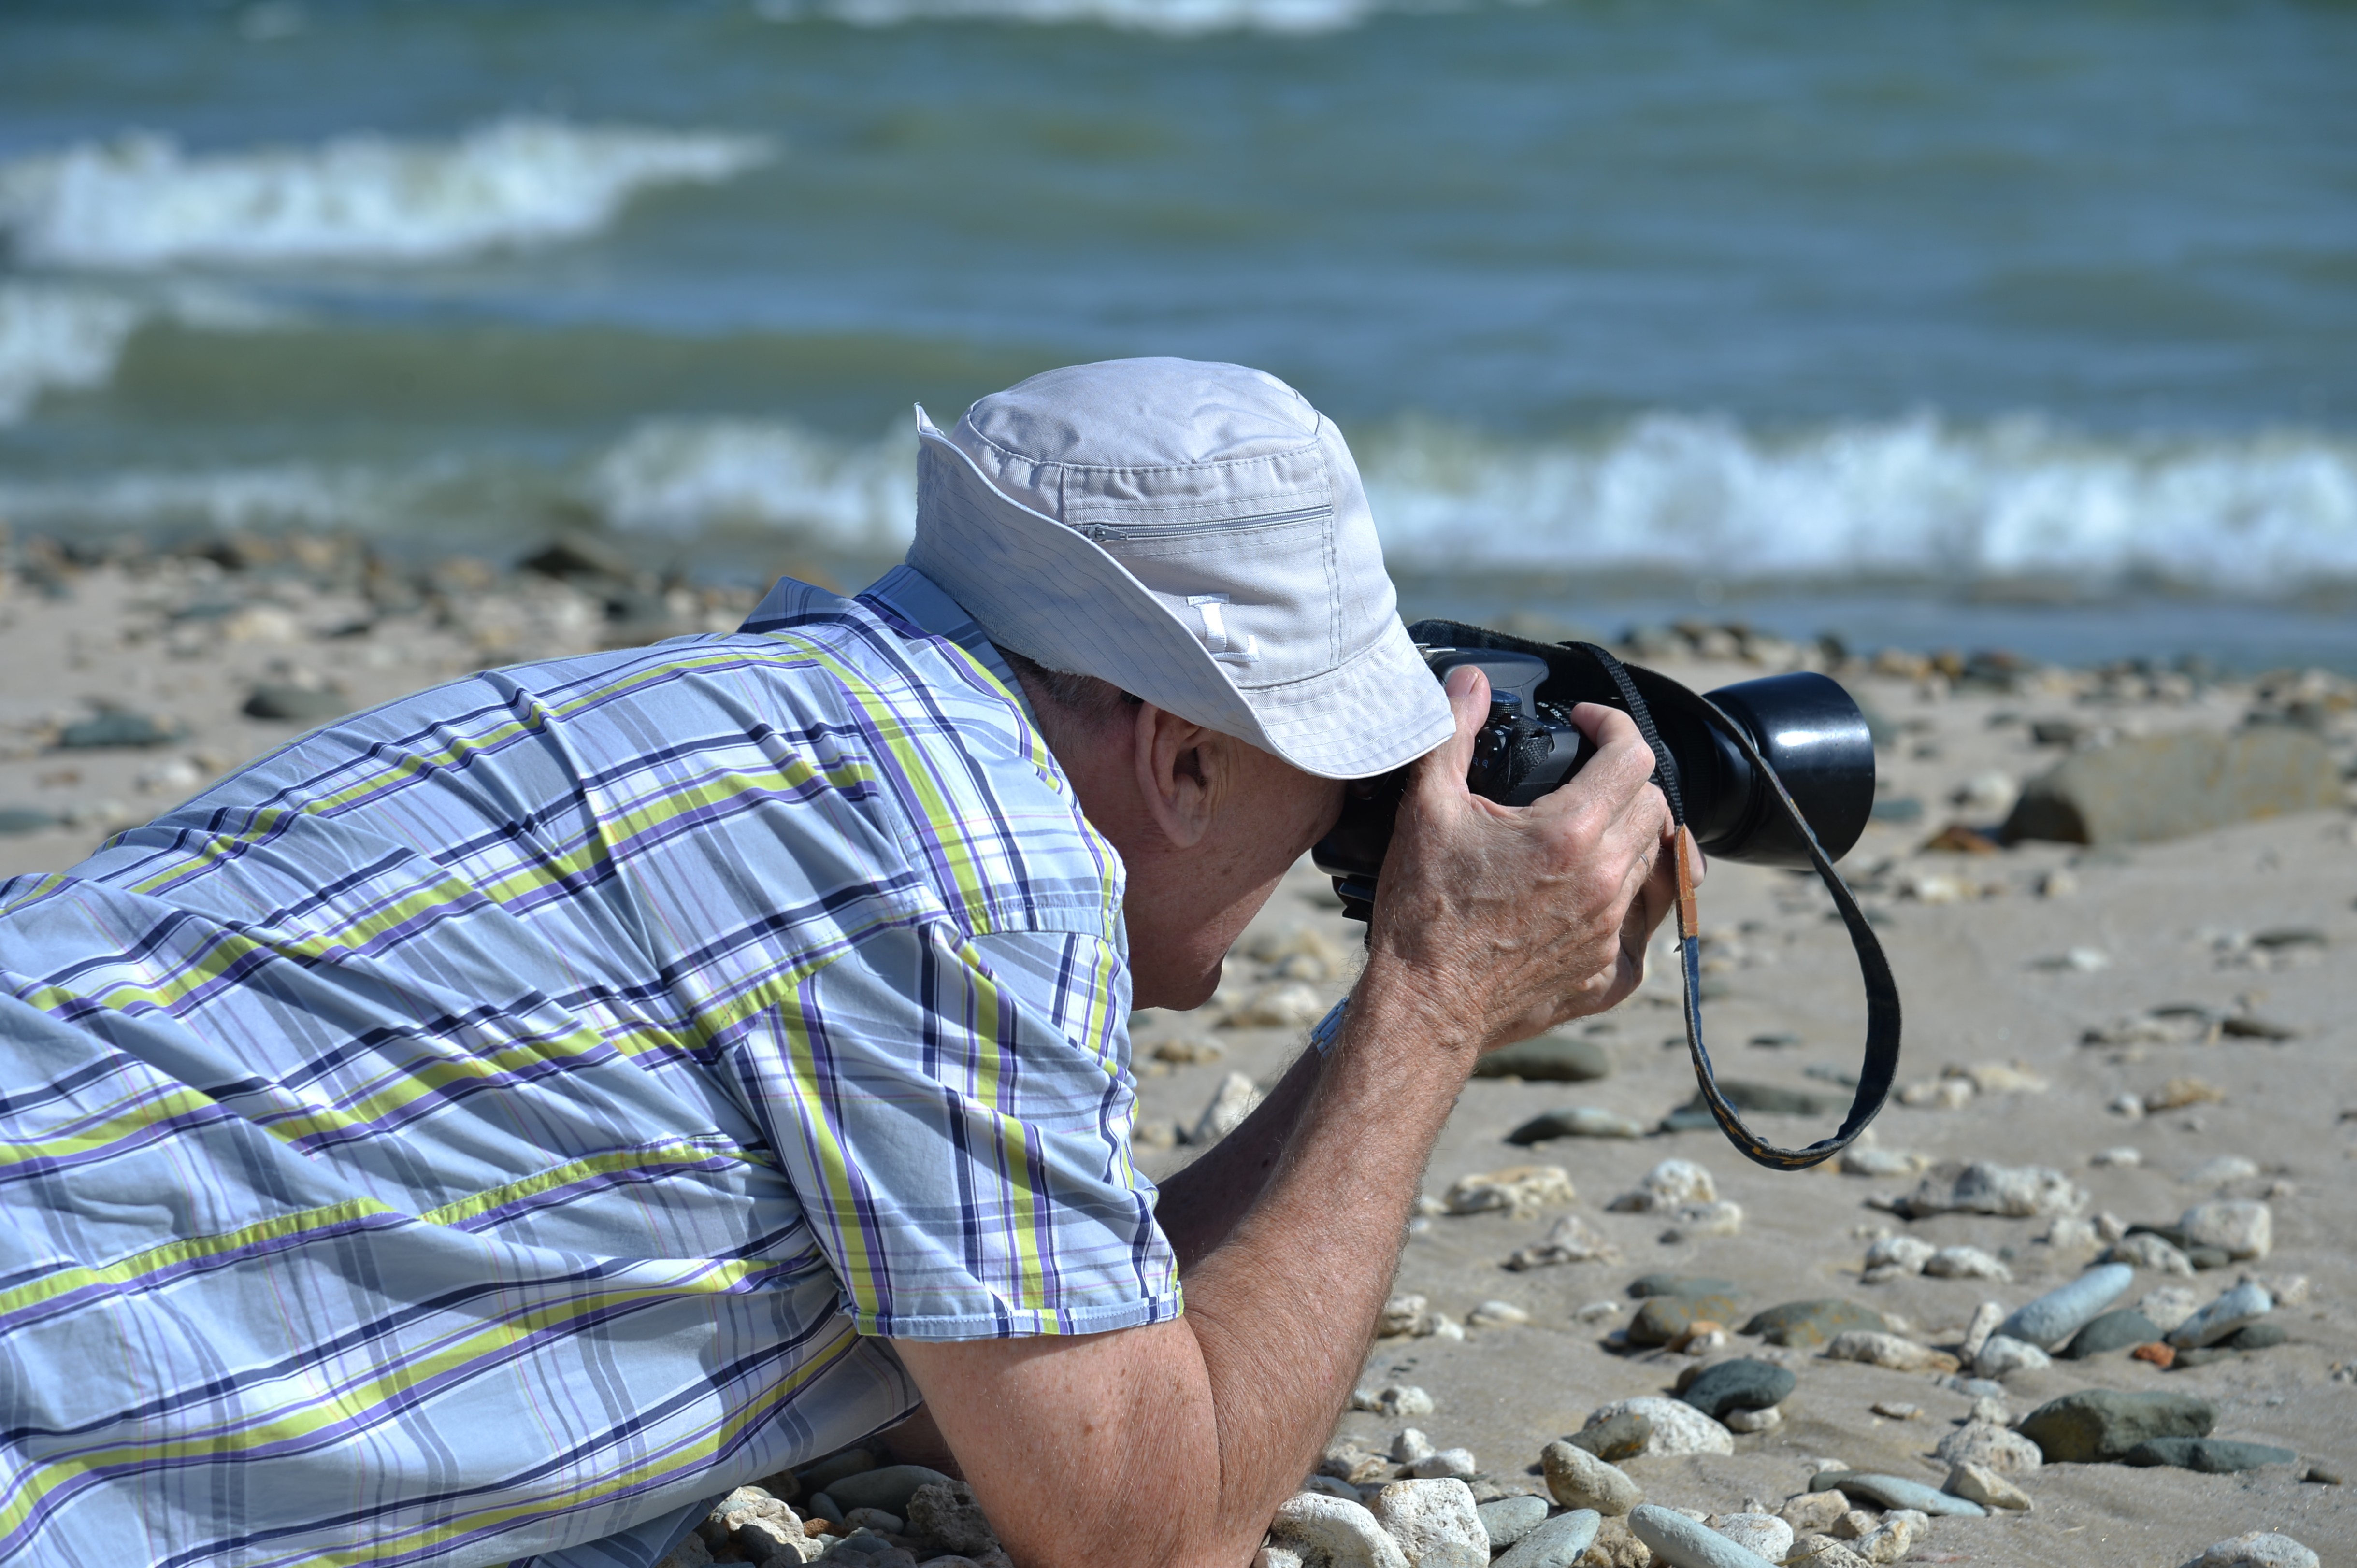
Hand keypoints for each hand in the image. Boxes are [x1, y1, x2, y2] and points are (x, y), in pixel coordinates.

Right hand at [1361, 666, 1682, 1052]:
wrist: (1423, 1008)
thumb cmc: (1422, 912)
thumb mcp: (1427, 809)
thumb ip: (1452, 735)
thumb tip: (1470, 683)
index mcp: (1570, 833)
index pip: (1633, 755)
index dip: (1612, 725)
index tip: (1585, 725)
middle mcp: (1606, 881)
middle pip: (1655, 806)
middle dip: (1625, 780)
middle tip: (1584, 778)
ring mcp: (1613, 932)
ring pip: (1656, 863)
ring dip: (1630, 837)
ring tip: (1587, 832)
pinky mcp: (1609, 975)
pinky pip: (1644, 926)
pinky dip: (1627, 903)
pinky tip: (1589, 896)